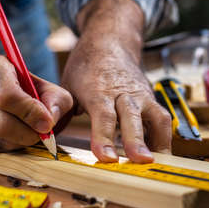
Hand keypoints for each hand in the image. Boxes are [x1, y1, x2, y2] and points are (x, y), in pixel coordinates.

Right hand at [0, 54, 72, 152]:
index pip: (7, 95)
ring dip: (21, 141)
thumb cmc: (27, 88)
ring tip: (28, 128)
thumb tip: (49, 120)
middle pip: (1, 123)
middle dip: (29, 133)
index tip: (48, 122)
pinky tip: (14, 133)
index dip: (30, 112)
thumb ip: (56, 100)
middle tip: (43, 132)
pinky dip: (9, 147)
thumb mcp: (47, 86)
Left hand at [62, 0, 171, 162]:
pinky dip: (163, 139)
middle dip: (136, 139)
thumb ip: (60, 112)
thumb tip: (44, 136)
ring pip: (156, 116)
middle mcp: (123, 92)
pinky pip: (163, 120)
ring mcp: (141, 95)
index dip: (104, 136)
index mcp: (98, 89)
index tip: (106, 157)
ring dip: (158, 141)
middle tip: (140, 161)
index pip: (103, 114)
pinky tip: (159, 156)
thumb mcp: (67, 85)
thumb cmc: (87, 67)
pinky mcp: (151, 99)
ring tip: (157, 164)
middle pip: (132, 116)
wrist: (110, 42)